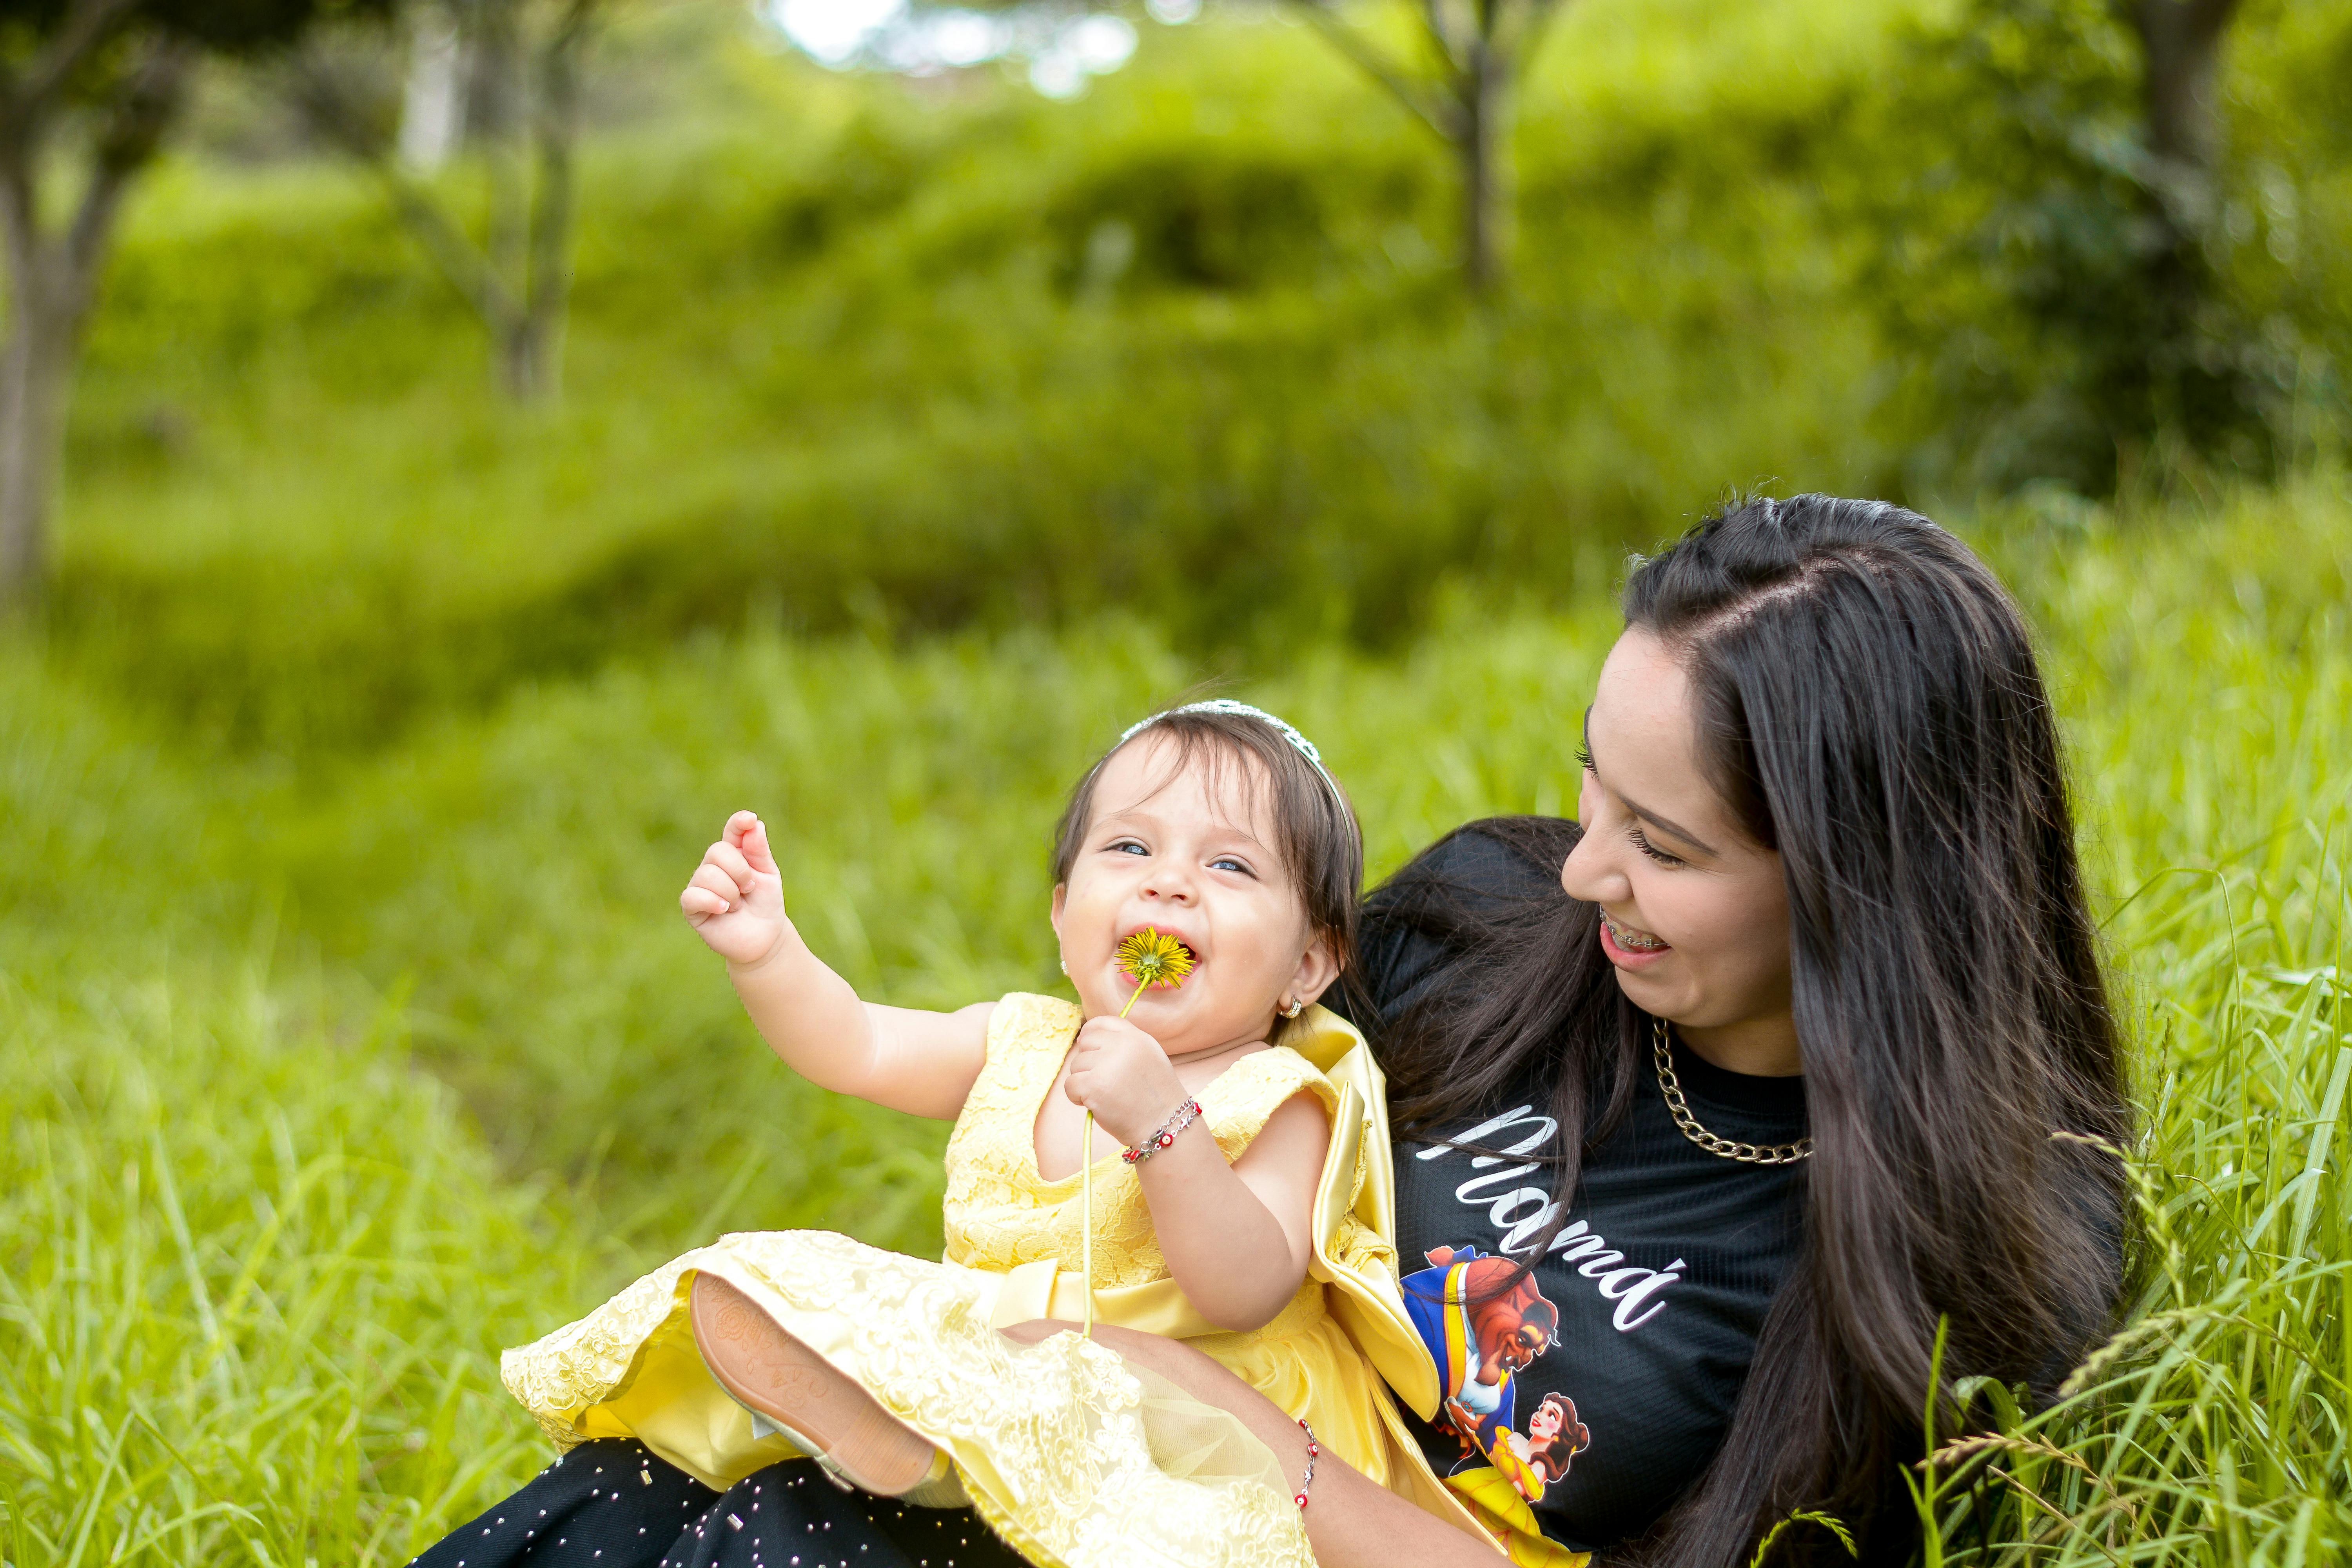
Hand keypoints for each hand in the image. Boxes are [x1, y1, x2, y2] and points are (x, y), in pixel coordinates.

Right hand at [681, 811, 789, 966]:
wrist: (765, 939)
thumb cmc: (765, 905)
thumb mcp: (769, 876)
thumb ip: (759, 851)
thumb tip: (754, 824)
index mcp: (734, 855)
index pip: (732, 831)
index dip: (738, 823)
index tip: (749, 820)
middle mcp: (713, 866)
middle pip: (717, 851)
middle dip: (740, 871)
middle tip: (749, 889)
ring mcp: (700, 886)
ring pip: (707, 874)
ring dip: (731, 892)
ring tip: (738, 905)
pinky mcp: (691, 907)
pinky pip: (693, 895)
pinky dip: (713, 901)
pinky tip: (725, 910)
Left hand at [1063, 1015, 1188, 1148]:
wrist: (1164, 1125)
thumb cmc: (1154, 1096)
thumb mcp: (1148, 1057)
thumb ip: (1124, 1044)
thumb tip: (1083, 1039)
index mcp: (1137, 1037)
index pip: (1102, 1022)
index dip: (1090, 1034)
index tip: (1088, 1049)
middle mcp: (1122, 1046)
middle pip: (1085, 1044)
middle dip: (1088, 1063)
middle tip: (1104, 1082)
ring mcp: (1107, 1065)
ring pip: (1076, 1065)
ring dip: (1084, 1081)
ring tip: (1105, 1095)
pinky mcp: (1094, 1085)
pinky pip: (1070, 1085)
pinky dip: (1077, 1097)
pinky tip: (1095, 1104)